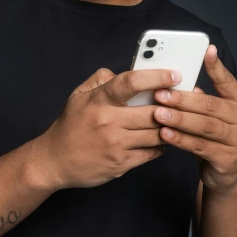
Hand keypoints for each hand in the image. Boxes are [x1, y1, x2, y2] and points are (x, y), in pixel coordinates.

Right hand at [39, 66, 181, 188]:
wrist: (53, 161)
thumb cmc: (70, 126)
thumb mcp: (78, 96)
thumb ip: (101, 80)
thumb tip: (126, 73)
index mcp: (99, 100)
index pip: (131, 82)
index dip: (157, 76)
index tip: (175, 75)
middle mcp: (108, 121)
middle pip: (153, 111)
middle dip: (171, 107)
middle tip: (182, 103)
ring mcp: (115, 144)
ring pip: (157, 133)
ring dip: (168, 127)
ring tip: (172, 121)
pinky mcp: (121, 163)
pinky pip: (152, 153)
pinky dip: (159, 145)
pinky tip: (157, 140)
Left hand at [152, 44, 236, 192]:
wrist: (225, 174)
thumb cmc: (213, 139)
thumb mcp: (208, 118)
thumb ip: (199, 102)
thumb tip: (180, 86)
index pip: (228, 82)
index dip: (217, 67)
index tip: (207, 50)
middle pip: (211, 106)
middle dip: (183, 100)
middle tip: (160, 94)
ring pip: (205, 126)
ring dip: (180, 119)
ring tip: (158, 114)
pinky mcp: (228, 159)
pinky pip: (200, 146)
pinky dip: (181, 139)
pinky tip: (165, 134)